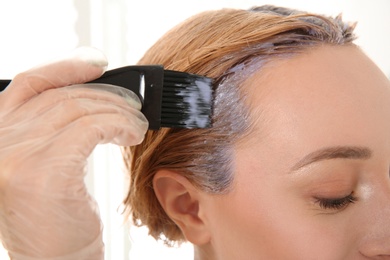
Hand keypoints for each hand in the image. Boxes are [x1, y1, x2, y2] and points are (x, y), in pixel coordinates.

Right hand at [0, 47, 147, 258]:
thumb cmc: (55, 218)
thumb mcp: (47, 165)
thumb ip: (55, 130)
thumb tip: (92, 96)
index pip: (29, 84)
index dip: (65, 67)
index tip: (98, 63)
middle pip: (61, 96)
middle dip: (106, 96)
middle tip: (135, 105)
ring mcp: (16, 156)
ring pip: (80, 109)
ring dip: (119, 111)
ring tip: (138, 124)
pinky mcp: (44, 171)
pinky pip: (92, 128)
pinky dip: (119, 125)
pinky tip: (134, 134)